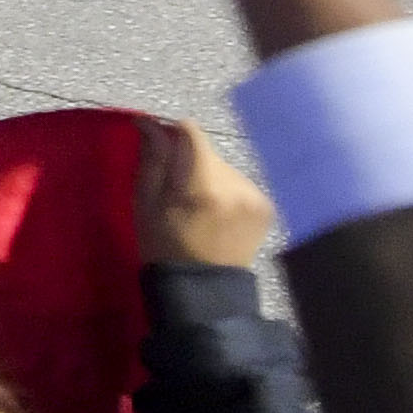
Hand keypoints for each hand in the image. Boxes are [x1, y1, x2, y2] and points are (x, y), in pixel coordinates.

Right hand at [137, 119, 274, 267]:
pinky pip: (240, 183)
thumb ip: (152, 160)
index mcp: (202, 184)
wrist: (204, 290)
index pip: (191, 132)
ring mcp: (256, 195)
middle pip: (208, 151)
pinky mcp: (267, 205)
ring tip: (199, 206)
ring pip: (224, 167)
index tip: (158, 147)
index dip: (171, 133)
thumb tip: (150, 122)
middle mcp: (236, 184)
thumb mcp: (145, 204)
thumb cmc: (165, 248)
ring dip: (210, 176)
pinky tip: (218, 214)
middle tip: (176, 190)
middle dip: (190, 162)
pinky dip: (227, 191)